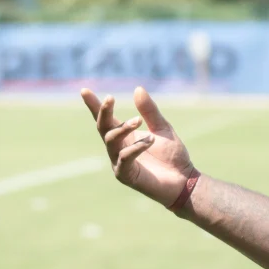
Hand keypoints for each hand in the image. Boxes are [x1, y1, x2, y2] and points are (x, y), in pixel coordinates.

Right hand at [80, 86, 195, 207]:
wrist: (184, 180)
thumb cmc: (172, 155)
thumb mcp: (162, 128)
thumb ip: (149, 111)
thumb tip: (137, 89)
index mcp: (125, 136)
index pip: (106, 119)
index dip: (94, 105)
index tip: (84, 90)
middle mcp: (118, 148)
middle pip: (103, 128)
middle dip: (103, 112)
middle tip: (110, 97)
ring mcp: (119, 162)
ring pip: (111, 140)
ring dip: (123, 128)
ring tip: (139, 121)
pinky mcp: (125, 175)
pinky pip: (124, 158)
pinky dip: (136, 147)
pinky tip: (150, 141)